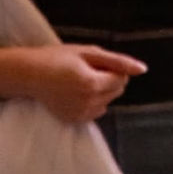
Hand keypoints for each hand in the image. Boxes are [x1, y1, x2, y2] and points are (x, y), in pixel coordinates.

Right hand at [0, 44, 146, 122]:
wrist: (30, 75)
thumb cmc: (59, 58)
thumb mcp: (89, 53)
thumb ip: (118, 62)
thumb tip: (143, 69)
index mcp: (92, 84)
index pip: (122, 79)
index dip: (114, 68)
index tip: (96, 61)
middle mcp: (88, 104)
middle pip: (117, 91)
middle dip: (110, 78)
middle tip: (87, 68)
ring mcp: (80, 115)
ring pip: (108, 101)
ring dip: (102, 90)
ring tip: (80, 79)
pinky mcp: (74, 120)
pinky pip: (97, 111)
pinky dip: (94, 100)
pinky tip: (77, 91)